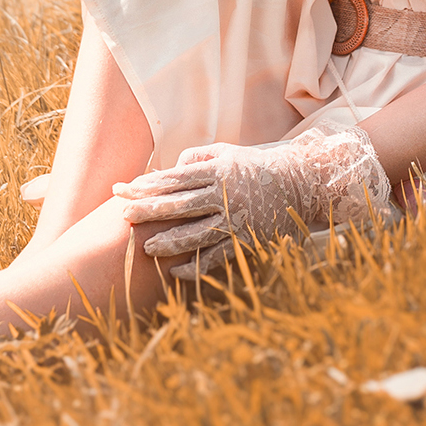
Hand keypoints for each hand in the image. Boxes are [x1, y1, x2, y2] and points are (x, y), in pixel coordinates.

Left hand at [113, 127, 392, 279]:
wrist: (301, 182)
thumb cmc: (259, 167)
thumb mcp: (231, 152)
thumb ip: (201, 156)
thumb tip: (173, 164)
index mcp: (218, 169)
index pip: (175, 177)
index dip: (147, 183)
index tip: (124, 188)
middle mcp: (224, 192)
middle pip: (179, 203)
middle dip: (149, 209)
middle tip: (124, 216)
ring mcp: (235, 217)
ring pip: (196, 232)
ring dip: (169, 240)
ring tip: (147, 248)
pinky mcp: (246, 238)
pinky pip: (217, 255)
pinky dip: (196, 265)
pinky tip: (177, 273)